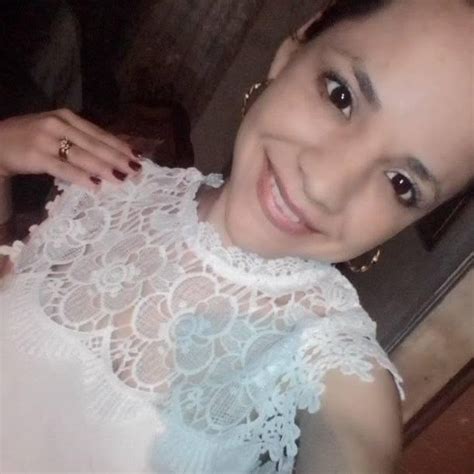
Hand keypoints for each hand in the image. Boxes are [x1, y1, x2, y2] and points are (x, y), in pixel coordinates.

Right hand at [0, 109, 142, 189]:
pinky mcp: (37, 155)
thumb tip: (113, 154)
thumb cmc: (32, 139)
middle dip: (118, 158)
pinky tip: (95, 185)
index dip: (120, 146)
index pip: (100, 133)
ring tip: (122, 179)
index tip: (138, 157)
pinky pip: (64, 168)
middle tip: (136, 171)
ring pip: (83, 156)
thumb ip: (82, 139)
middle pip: (95, 144)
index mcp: (68, 116)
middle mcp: (59, 124)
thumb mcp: (58, 131)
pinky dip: (81, 177)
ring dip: (104, 168)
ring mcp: (47, 139)